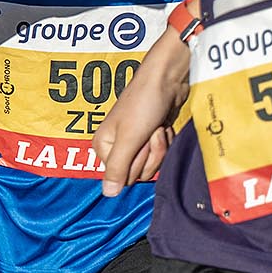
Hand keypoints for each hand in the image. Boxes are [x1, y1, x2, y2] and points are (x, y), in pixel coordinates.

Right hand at [96, 31, 187, 195]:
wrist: (167, 78)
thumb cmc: (145, 102)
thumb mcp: (129, 138)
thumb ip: (117, 168)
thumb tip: (108, 194)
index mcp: (104, 146)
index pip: (122, 178)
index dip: (136, 162)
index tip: (139, 141)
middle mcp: (117, 146)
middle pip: (138, 173)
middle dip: (151, 153)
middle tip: (151, 131)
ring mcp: (135, 141)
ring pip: (151, 164)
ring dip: (160, 146)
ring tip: (158, 126)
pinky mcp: (151, 136)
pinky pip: (161, 153)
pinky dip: (167, 141)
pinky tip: (164, 125)